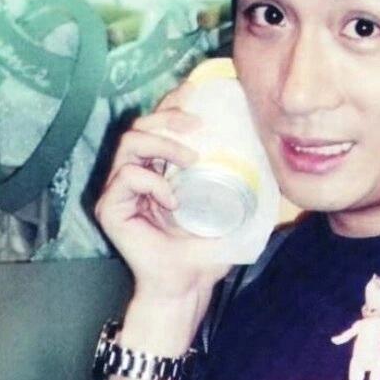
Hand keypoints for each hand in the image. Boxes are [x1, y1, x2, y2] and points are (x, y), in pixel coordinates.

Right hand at [94, 86, 234, 299]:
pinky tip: (171, 200)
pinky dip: (151, 182)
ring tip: (190, 160)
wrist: (187, 287)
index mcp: (156, 171)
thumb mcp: (225, 209)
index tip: (195, 92)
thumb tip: (270, 156)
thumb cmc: (203, 253)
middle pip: (139, 126)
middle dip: (167, 118)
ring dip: (162, 144)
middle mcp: (133, 177)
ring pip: (130, 143)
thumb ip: (238, 183)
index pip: (156, 126)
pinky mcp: (110, 209)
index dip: (171, 104)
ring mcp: (118, 192)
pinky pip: (125, 177)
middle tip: (197, 127)